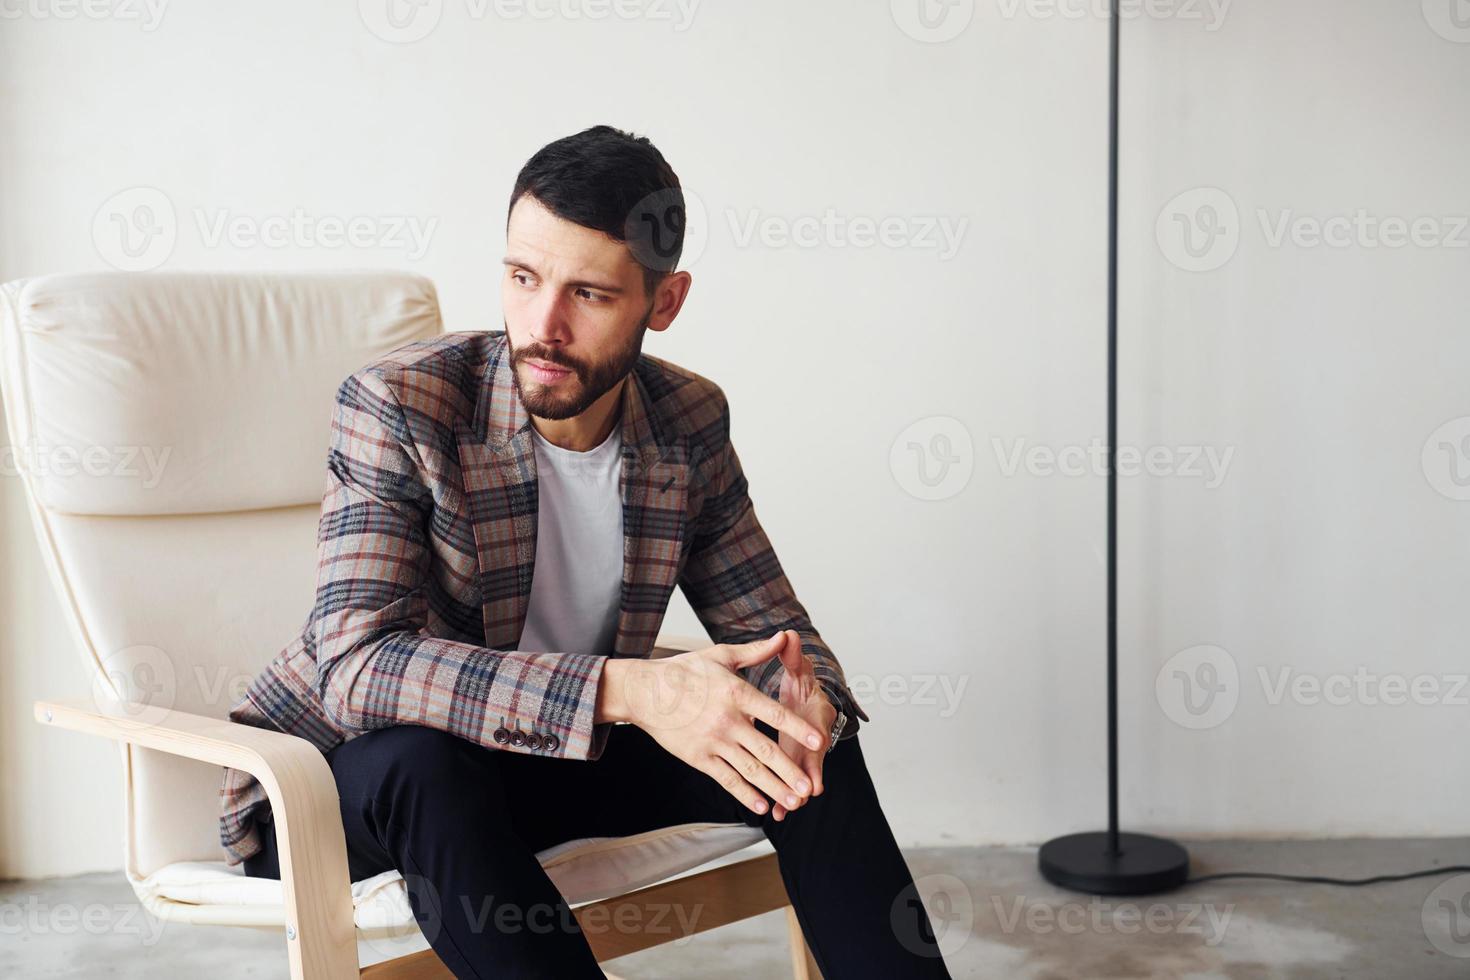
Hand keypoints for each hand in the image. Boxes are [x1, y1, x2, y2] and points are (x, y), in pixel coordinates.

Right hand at [601, 633, 824, 818]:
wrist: (645, 692)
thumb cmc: (684, 671)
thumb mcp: (721, 655)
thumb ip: (756, 652)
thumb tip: (784, 637)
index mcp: (736, 693)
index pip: (774, 713)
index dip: (798, 729)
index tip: (819, 742)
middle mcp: (727, 720)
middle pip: (765, 749)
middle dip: (790, 771)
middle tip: (809, 788)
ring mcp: (712, 741)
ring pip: (749, 769)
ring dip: (773, 787)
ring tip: (793, 802)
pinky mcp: (698, 757)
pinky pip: (726, 778)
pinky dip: (744, 793)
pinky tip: (761, 806)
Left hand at [767, 629, 835, 821]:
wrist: (807, 699)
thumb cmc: (802, 684)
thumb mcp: (798, 669)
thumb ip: (792, 655)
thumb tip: (788, 635)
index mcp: (816, 715)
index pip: (818, 729)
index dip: (815, 741)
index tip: (815, 748)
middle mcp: (813, 739)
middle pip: (812, 762)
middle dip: (806, 778)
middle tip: (800, 796)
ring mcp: (804, 755)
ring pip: (800, 778)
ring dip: (792, 794)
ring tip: (782, 811)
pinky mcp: (793, 764)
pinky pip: (787, 784)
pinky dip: (780, 797)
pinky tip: (771, 813)